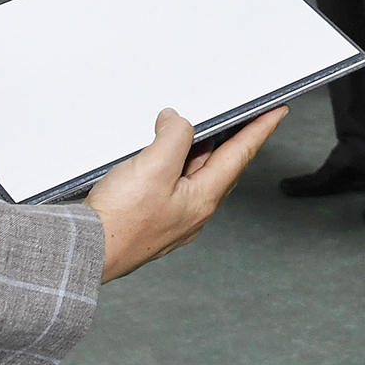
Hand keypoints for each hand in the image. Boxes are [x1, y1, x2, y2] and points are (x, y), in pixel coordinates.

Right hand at [86, 107, 286, 280]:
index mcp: (202, 199)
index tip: (277, 112)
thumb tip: (176, 122)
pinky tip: (161, 158)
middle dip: (235, 140)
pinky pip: (174, 185)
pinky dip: (176, 165)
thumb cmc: (119, 222)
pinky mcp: (152, 220)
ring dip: (201, 151)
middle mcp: (192, 212)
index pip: (239, 155)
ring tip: (200, 129)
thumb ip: (174, 137)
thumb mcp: (153, 166)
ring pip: (195, 176)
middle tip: (247, 119)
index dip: (260, 130)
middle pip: (221, 167)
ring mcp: (173, 218)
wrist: (87, 252)